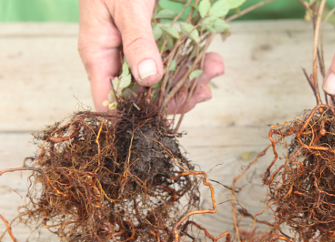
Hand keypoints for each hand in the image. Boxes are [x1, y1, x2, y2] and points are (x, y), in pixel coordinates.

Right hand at [78, 0, 223, 112]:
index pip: (109, 101)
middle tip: (204, 90)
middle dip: (177, 96)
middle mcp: (118, 59)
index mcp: (99, 55)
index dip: (133, 115)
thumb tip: (150, 79)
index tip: (163, 117)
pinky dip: (193, 63)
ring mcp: (137, 53)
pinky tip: (211, 62)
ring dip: (191, 79)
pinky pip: (173, 62)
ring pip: (164, 81)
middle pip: (145, 96)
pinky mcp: (154, 44)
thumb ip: (137, 42)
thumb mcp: (126, 8)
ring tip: (215, 68)